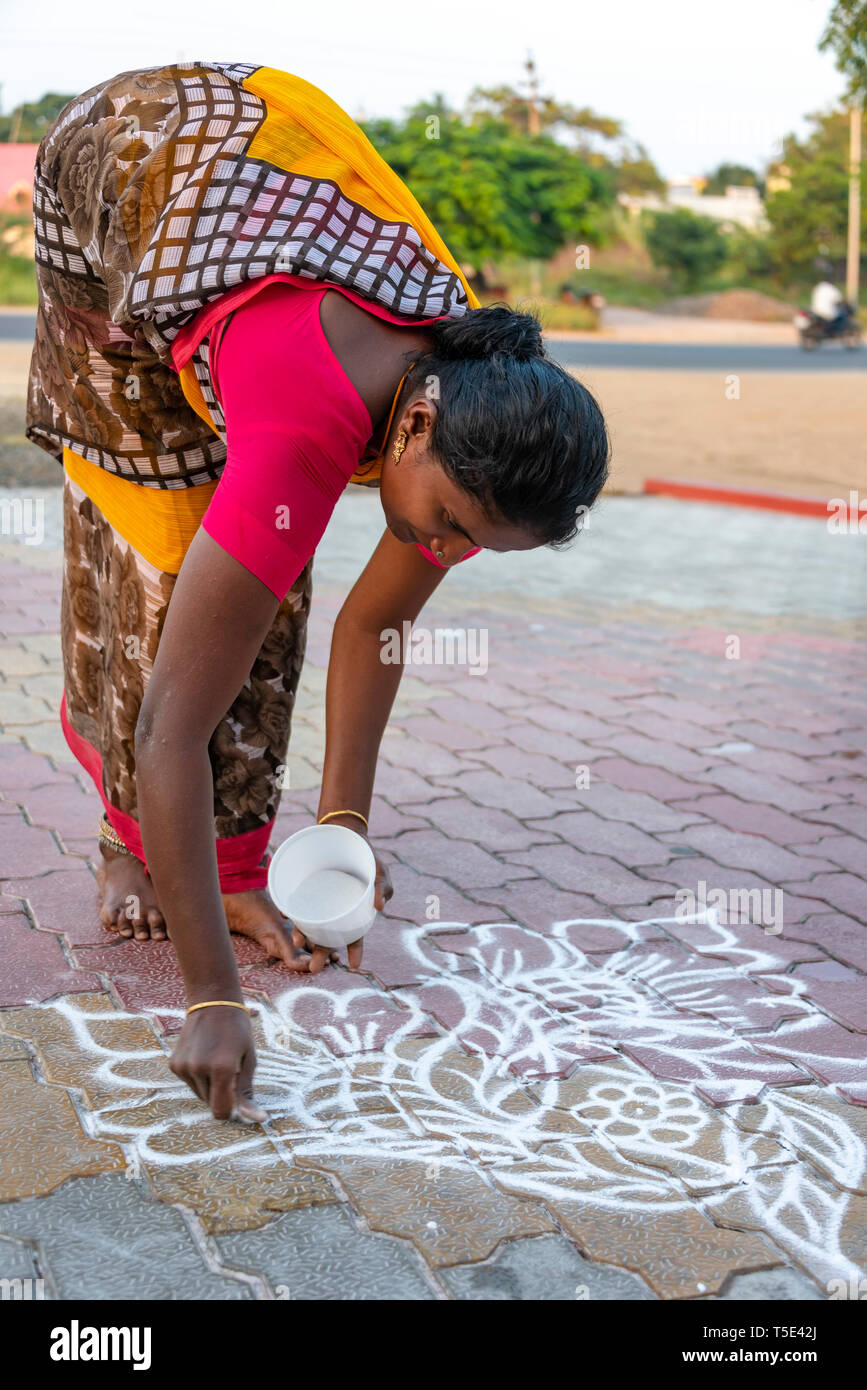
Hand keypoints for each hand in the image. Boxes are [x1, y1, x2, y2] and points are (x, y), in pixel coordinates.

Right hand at [169, 1004, 265, 1122]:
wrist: (213, 1003)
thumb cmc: (237, 1031)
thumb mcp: (249, 1059)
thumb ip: (247, 1092)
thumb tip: (258, 1119)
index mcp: (222, 1068)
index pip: (221, 1111)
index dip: (230, 1110)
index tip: (237, 1098)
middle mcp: (199, 1069)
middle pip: (210, 1104)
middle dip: (221, 1094)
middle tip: (230, 1070)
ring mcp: (183, 1066)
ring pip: (199, 1095)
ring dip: (210, 1086)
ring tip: (216, 1060)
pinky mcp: (173, 1064)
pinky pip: (189, 1083)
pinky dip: (198, 1077)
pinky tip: (204, 1057)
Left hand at [293, 824, 393, 972]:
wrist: (343, 831)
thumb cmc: (364, 855)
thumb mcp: (379, 869)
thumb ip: (382, 887)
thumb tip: (380, 908)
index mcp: (353, 910)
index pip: (354, 935)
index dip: (354, 951)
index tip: (352, 966)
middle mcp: (334, 909)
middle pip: (328, 935)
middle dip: (322, 953)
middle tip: (315, 968)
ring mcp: (319, 900)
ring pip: (311, 923)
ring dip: (304, 934)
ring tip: (297, 941)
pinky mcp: (306, 888)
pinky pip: (297, 902)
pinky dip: (290, 908)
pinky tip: (285, 913)